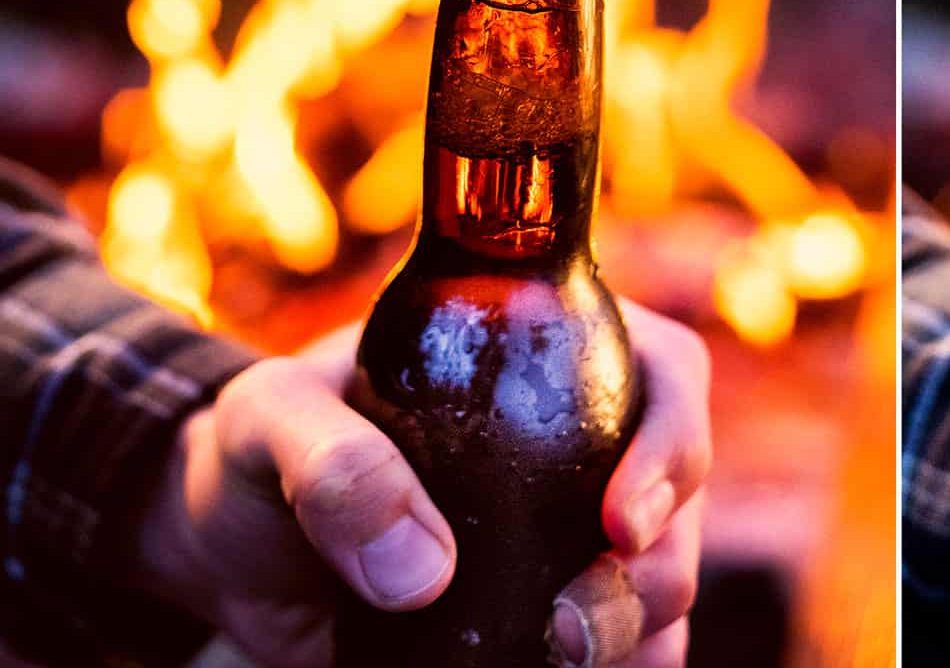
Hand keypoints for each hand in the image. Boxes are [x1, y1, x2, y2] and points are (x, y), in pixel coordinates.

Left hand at [135, 299, 710, 667]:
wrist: (224, 545)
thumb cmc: (255, 448)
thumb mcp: (268, 419)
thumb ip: (331, 462)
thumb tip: (423, 572)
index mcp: (555, 356)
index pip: (668, 377)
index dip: (673, 447)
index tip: (623, 523)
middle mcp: (589, 442)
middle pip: (682, 501)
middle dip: (655, 574)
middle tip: (572, 633)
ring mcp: (575, 535)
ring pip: (666, 588)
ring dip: (638, 638)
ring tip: (560, 665)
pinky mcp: (547, 614)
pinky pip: (626, 652)